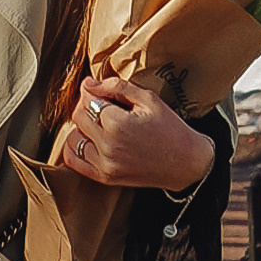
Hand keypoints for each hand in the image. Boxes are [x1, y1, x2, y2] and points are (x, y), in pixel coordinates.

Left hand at [54, 73, 213, 194]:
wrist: (186, 163)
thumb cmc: (171, 128)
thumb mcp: (149, 99)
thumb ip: (117, 87)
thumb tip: (89, 83)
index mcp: (117, 123)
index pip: (88, 99)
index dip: (92, 90)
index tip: (99, 89)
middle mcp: (107, 145)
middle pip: (78, 116)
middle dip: (87, 105)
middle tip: (102, 103)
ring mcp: (105, 164)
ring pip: (73, 137)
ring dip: (80, 127)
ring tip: (97, 123)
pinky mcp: (105, 177)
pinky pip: (74, 161)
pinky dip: (74, 148)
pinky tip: (87, 140)